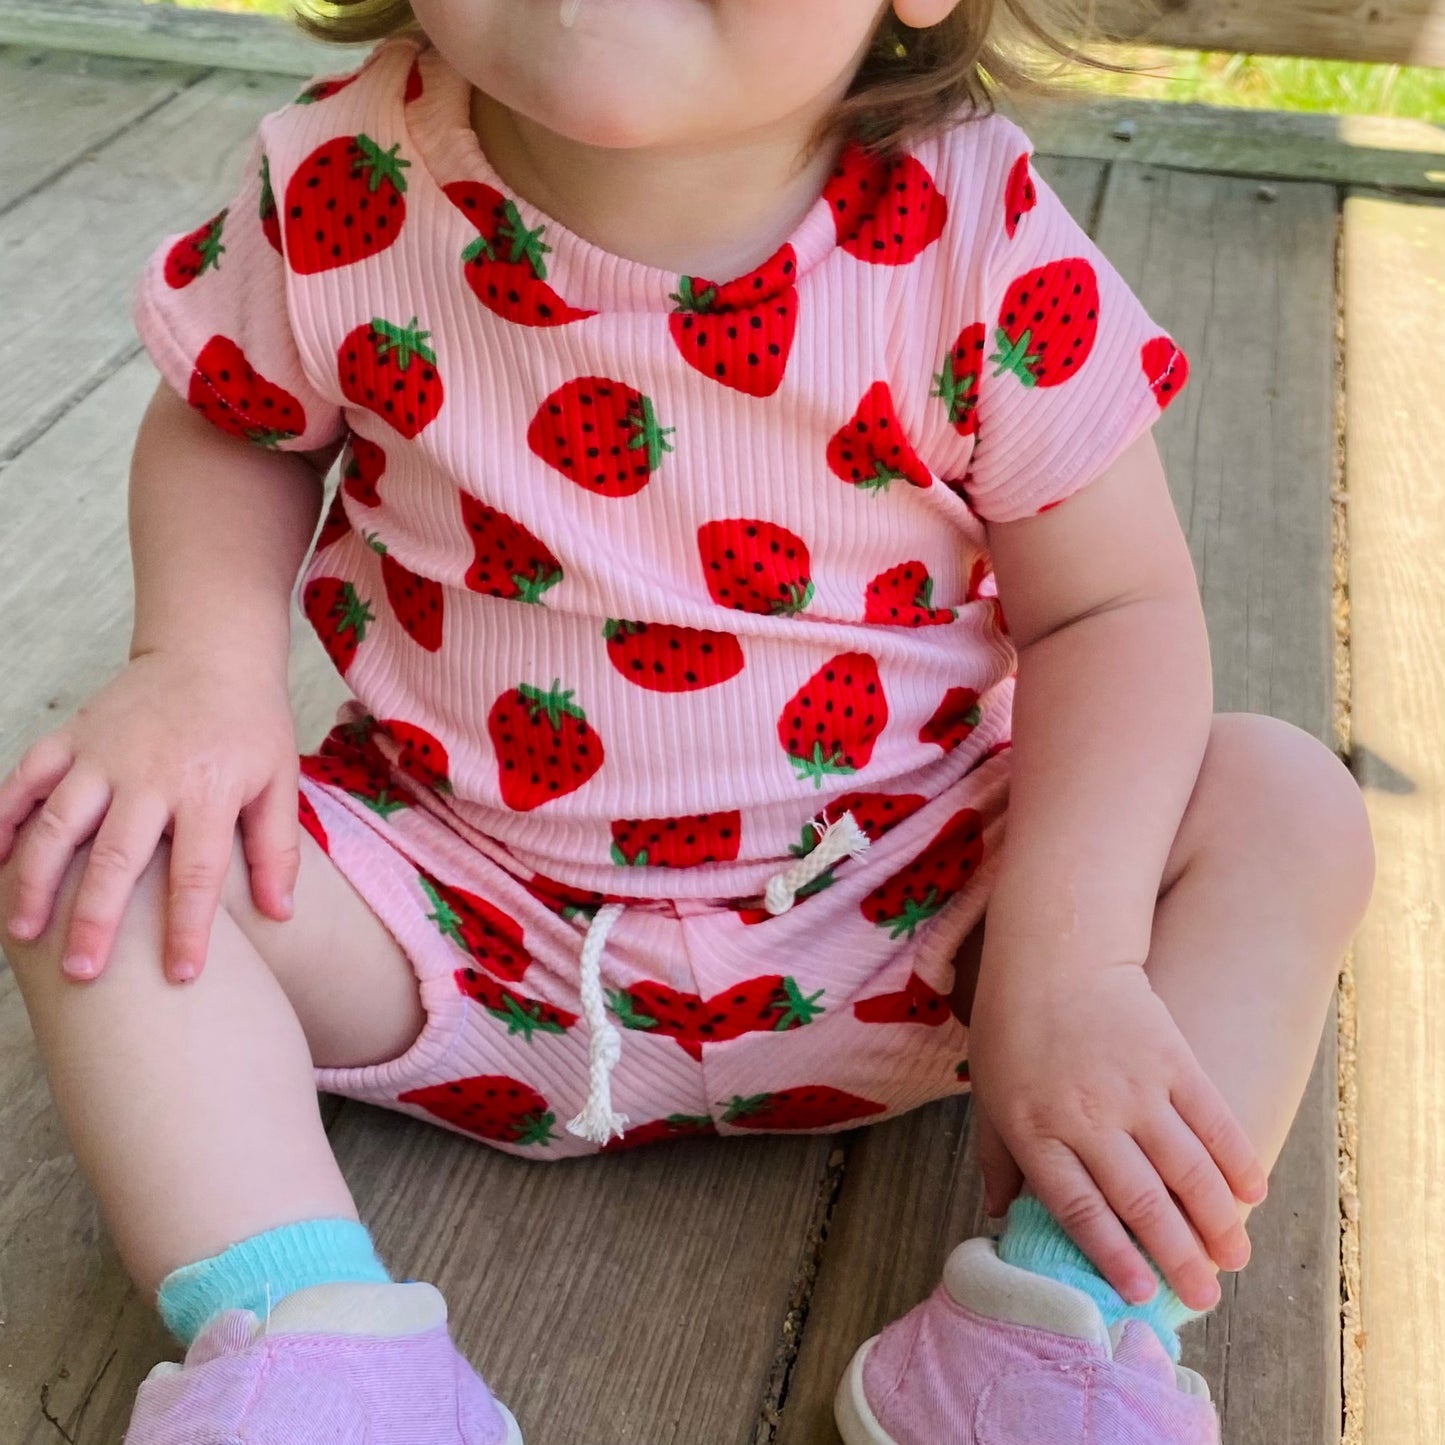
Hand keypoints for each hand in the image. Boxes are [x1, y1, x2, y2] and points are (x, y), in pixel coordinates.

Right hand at [0, 649, 298, 982]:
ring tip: (24, 932)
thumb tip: (281, 915)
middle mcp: (151, 774)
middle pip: (117, 856)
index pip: (197, 872)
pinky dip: (2, 816)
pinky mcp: (72, 737)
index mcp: (209, 788)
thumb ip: (277, 847)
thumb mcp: (280, 779)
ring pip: (58, 823)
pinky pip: (26, 778)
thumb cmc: (251, 724)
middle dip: (96, 918)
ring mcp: (103, 754)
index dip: (188, 928)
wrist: (212, 650)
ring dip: (35, 879)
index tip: (181, 976)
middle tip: (81, 972)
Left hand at [968, 956, 1267, 1311]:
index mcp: (1035, 1127)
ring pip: (1186, 1169)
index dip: (1114, 1255)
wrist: (1056, 952)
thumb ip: (998, 1156)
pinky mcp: (1172, 1058)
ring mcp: (1134, 1086)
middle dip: (1177, 1256)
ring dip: (1216, 1219)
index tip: (1142, 1293)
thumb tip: (1000, 1219)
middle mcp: (1086, 1114)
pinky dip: (1236, 1159)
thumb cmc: (1013, 1027)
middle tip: (1204, 1296)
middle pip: (1139, 1200)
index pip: (1079, 1208)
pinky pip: (1212, 1119)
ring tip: (1235, 1255)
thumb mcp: (989, 1092)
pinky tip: (1250, 1191)